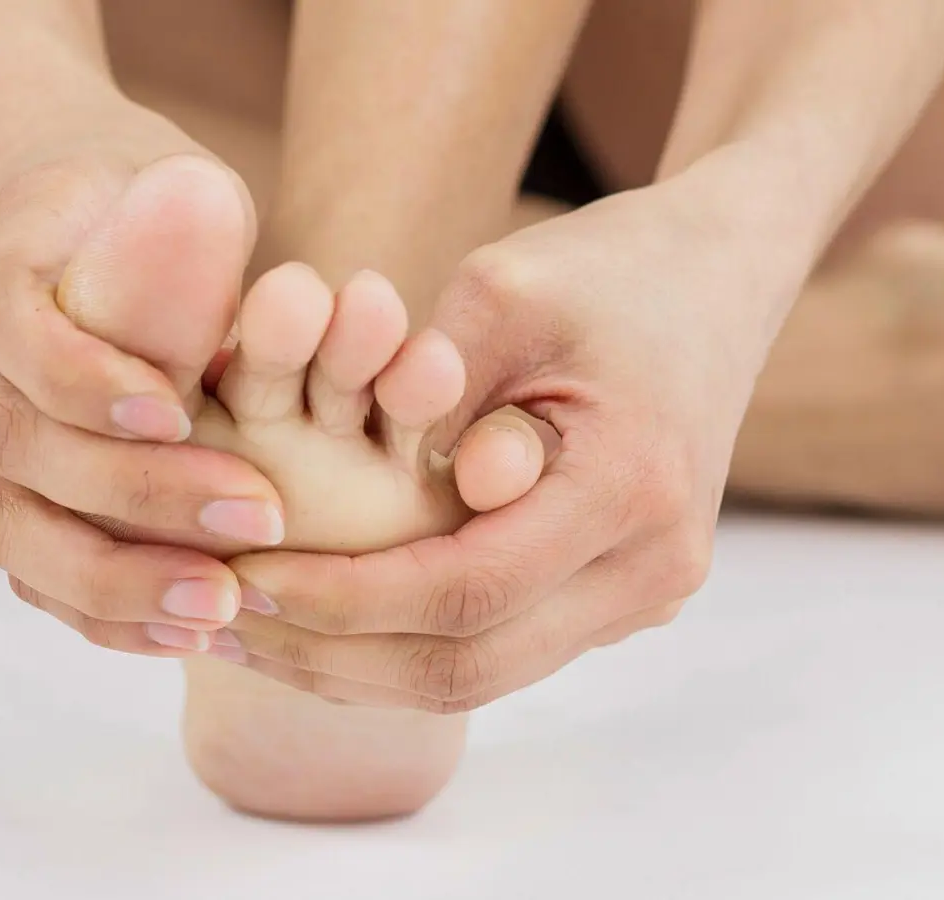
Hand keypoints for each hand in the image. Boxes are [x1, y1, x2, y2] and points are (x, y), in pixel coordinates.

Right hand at [0, 96, 286, 655]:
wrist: (101, 245)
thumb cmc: (157, 218)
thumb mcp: (175, 197)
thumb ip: (187, 223)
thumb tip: (208, 204)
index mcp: (9, 292)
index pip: (20, 337)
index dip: (85, 380)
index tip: (175, 408)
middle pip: (30, 455)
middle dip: (143, 494)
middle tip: (260, 514)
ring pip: (23, 540)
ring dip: (126, 581)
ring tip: (226, 606)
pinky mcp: (30, 517)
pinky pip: (48, 586)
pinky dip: (119, 620)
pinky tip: (200, 636)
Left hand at [227, 181, 799, 710]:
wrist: (722, 278)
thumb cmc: (611, 268)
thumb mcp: (508, 288)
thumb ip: (431, 389)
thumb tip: (352, 494)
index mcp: (630, 488)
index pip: (464, 592)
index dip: (343, 600)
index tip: (242, 574)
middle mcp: (654, 566)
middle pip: (470, 668)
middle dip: (334, 658)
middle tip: (221, 619)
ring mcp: (649, 593)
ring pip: (485, 676)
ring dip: (362, 666)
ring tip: (252, 630)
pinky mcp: (625, 594)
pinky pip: (507, 647)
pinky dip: (410, 643)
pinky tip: (329, 615)